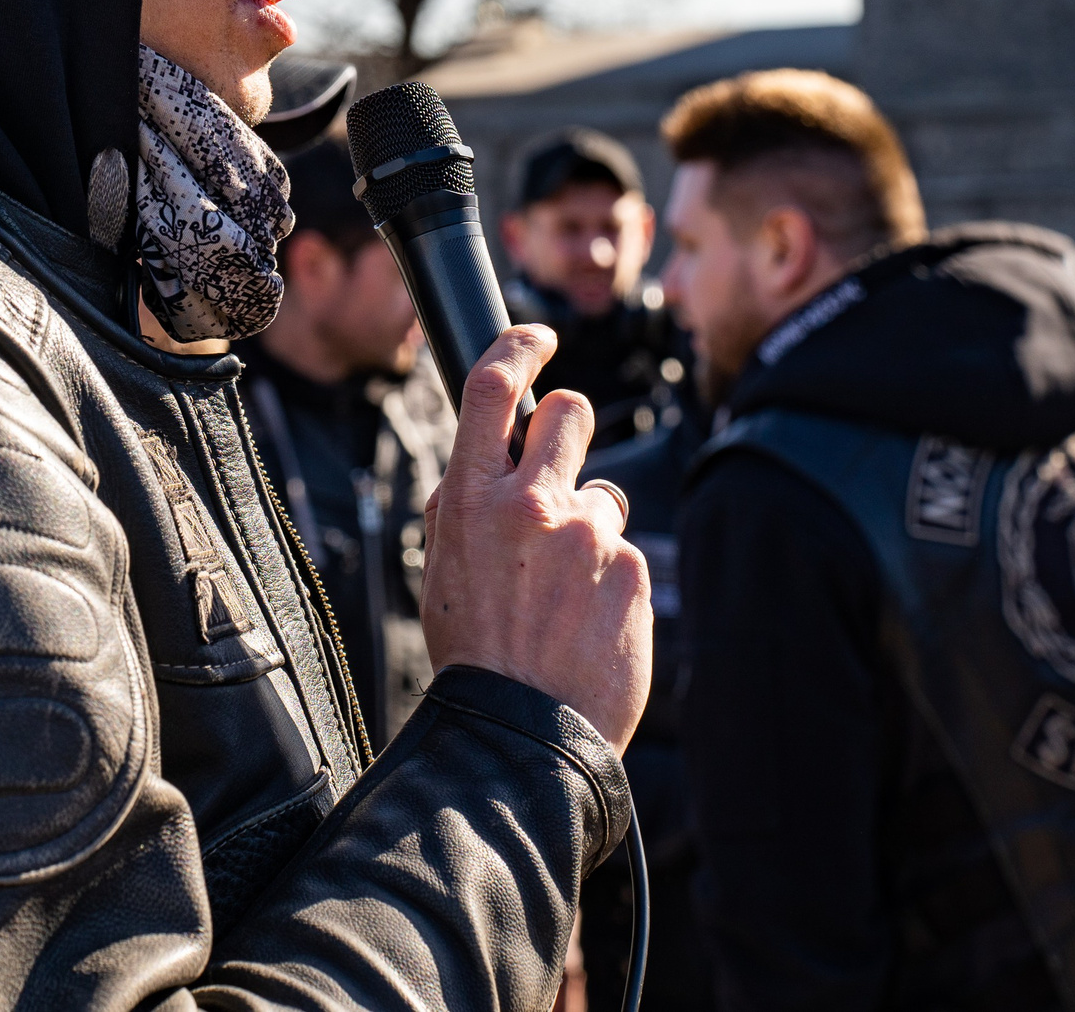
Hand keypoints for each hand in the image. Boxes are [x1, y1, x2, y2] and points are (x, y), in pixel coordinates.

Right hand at [419, 325, 651, 751]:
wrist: (520, 736)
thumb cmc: (474, 653)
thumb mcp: (442, 567)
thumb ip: (463, 505)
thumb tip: (488, 458)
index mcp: (470, 500)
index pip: (493, 388)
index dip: (519, 347)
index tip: (539, 339)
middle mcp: (530, 505)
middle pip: (570, 414)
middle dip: (570, 426)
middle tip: (561, 466)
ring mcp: (587, 536)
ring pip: (603, 496)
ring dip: (588, 527)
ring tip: (564, 591)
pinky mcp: (631, 571)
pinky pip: (623, 553)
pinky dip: (609, 579)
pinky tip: (586, 622)